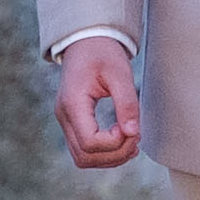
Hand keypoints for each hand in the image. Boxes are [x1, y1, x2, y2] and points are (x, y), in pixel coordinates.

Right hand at [49, 36, 147, 171]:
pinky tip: (123, 141)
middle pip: (84, 156)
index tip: (132, 128)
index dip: (115, 143)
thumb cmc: (103, 53)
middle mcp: (64, 116)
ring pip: (83, 158)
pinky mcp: (72, 123)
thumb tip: (133, 132)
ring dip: (110, 158)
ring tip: (132, 142)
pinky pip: (84, 150)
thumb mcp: (120, 73)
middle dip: (115, 154)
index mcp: (72, 103)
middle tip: (136, 137)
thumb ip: (127, 103)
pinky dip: (104, 153)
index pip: (90, 142)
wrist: (86, 41)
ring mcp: (65, 121)